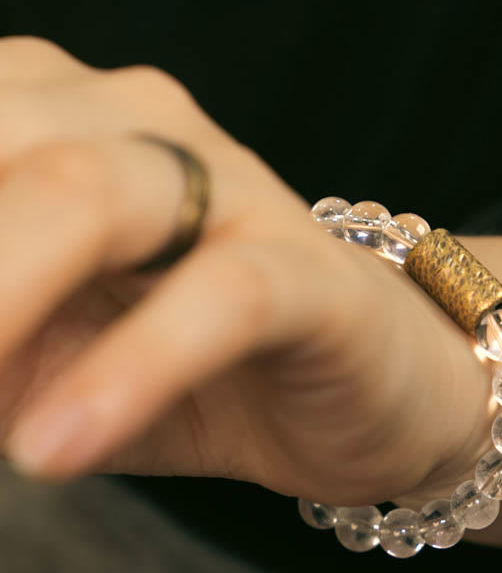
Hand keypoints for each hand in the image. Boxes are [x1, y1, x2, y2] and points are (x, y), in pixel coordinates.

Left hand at [0, 36, 491, 504]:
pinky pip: (220, 296)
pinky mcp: (313, 274)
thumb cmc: (206, 372)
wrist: (376, 386)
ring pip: (93, 192)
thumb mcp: (54, 362)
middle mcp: (150, 130)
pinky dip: (133, 366)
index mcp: (64, 123)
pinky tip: (58, 450)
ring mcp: (242, 194)